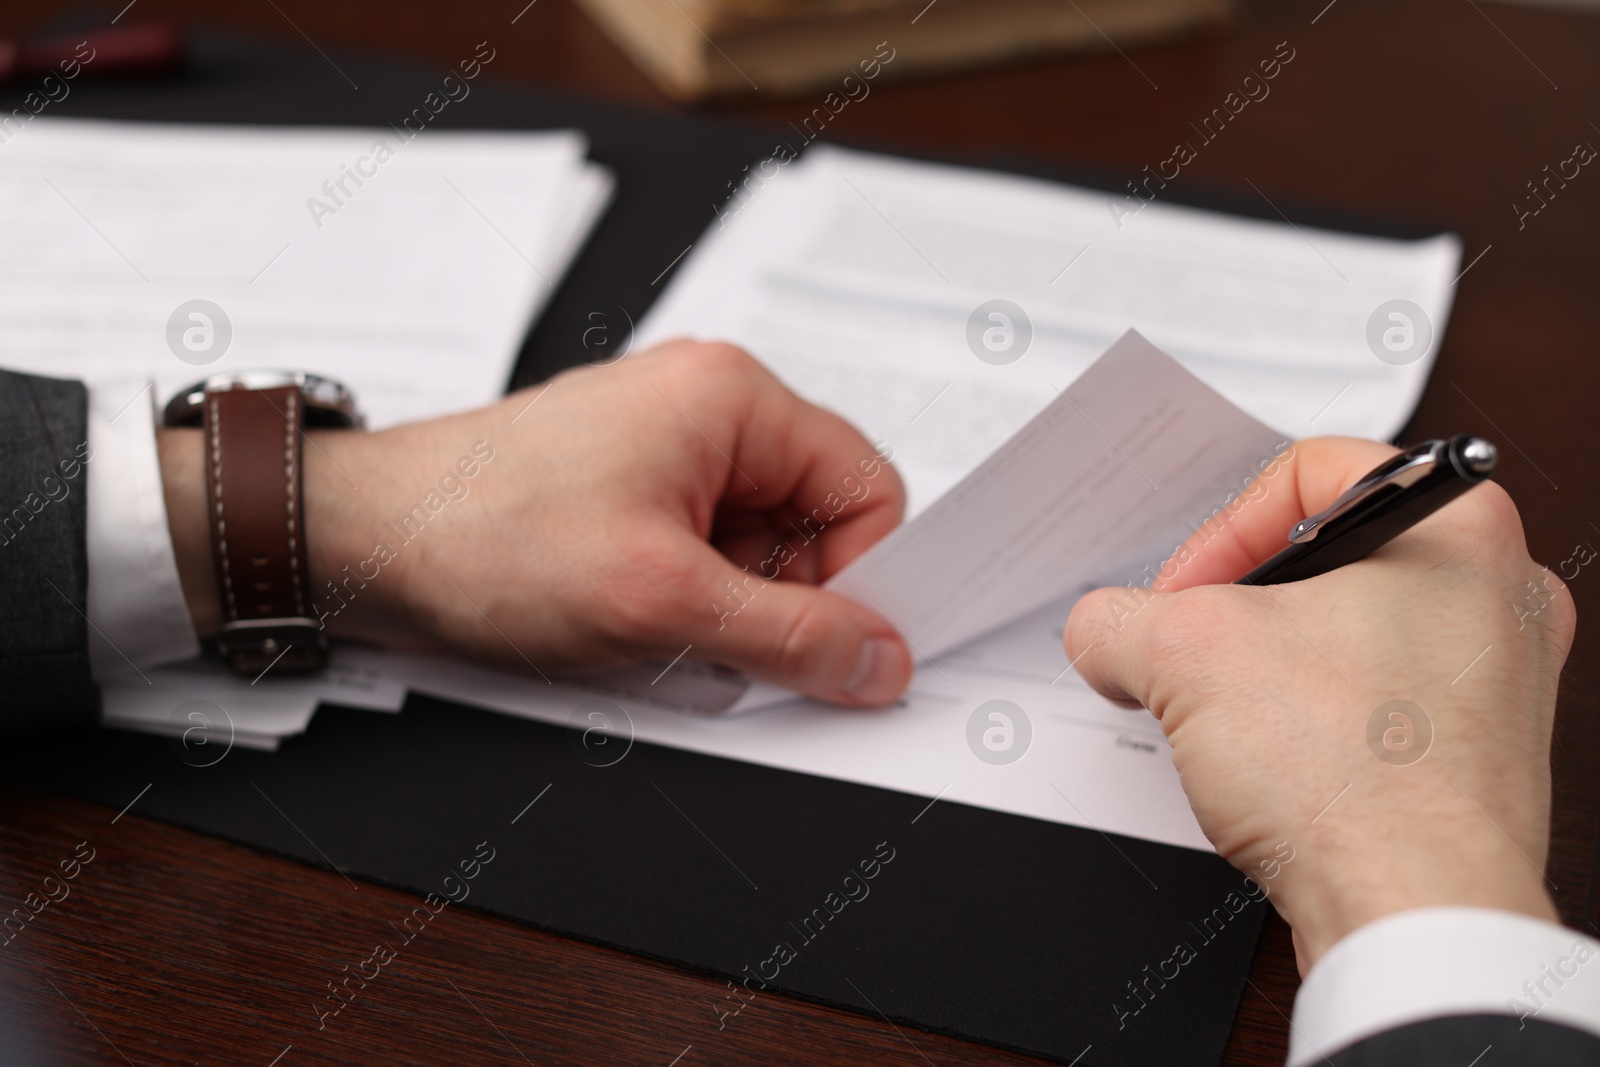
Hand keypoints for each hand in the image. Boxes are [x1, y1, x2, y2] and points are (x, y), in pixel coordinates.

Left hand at [159, 341, 913, 706]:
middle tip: (721, 641)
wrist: (358, 541)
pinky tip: (634, 622)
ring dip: (728, 606)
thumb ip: (792, 636)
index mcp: (734, 397)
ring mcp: (666, 447)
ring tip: (656, 627)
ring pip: (758, 546)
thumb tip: (879, 657)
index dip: (862, 576)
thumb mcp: (663, 603)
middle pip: (816, 520)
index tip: (835, 647)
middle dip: (783, 597)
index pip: (868, 487)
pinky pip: (704, 553)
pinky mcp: (631, 487)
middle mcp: (707, 407)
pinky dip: (687, 602)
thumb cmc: (485, 538)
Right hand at [1063, 437, 1574, 973]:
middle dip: (1234, 607)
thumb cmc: (1359, 780)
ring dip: (1265, 670)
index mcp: (1461, 527)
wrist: (1412, 915)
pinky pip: (1367, 710)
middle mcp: (1496, 596)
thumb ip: (1116, 618)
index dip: (1218, 530)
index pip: (1307, 472)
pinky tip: (1269, 765)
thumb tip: (1102, 631)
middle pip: (1325, 558)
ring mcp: (1492, 682)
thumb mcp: (1181, 655)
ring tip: (1228, 716)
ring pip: (1344, 637)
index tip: (1179, 595)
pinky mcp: (1469, 757)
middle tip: (1192, 651)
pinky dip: (1307, 728)